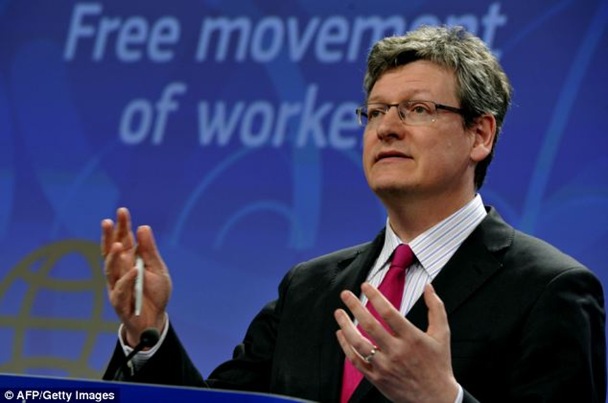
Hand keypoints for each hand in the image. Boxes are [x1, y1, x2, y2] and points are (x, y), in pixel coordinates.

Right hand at [101, 207, 171, 346]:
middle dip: (110, 236)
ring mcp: (116, 286)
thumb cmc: (155, 293)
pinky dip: (128, 280)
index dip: (121, 226)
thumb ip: (150, 251)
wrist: (155, 320)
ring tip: (119, 244)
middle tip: (109, 221)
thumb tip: (143, 227)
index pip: (123, 240)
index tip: (122, 211)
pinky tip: (134, 270)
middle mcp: (119, 271)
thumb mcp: (158, 269)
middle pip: (112, 252)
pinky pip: (121, 290)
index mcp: (129, 260)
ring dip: (114, 257)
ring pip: (111, 270)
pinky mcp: (118, 302)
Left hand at [334, 283, 458, 402]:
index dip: (375, 296)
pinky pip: (356, 361)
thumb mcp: (442, 334)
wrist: (436, 398)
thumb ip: (436, 308)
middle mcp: (397, 352)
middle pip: (370, 326)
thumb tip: (428, 287)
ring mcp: (385, 366)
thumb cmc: (438, 364)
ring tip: (339, 313)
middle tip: (345, 294)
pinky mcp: (377, 378)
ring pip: (359, 344)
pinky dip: (346, 347)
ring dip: (345, 326)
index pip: (389, 313)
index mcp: (412, 338)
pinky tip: (341, 334)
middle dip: (355, 307)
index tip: (365, 286)